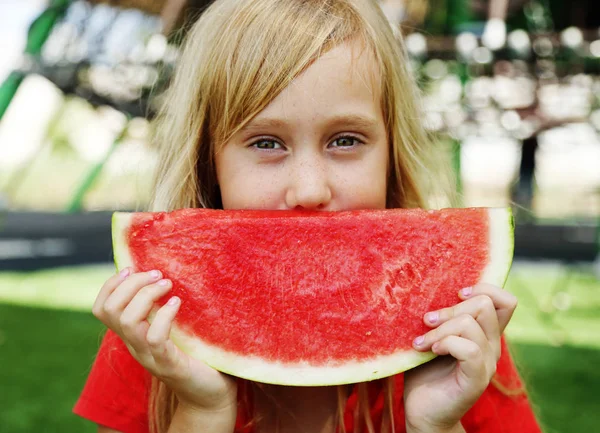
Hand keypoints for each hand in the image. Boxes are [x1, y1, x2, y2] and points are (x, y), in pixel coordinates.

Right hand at [92, 268, 237, 414]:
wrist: (209, 393)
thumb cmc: (195, 355)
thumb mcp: (173, 327)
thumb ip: (163, 308)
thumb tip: (164, 274)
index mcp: (132, 335)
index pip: (102, 309)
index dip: (110, 285)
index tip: (132, 268)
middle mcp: (134, 345)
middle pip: (111, 311)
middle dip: (130, 284)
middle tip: (158, 275)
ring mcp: (149, 356)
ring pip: (128, 321)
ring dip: (147, 295)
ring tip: (168, 285)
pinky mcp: (167, 364)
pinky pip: (155, 338)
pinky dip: (164, 315)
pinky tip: (177, 303)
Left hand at [404, 283, 517, 432]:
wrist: (423, 411)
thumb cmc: (425, 370)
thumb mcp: (434, 336)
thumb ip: (442, 316)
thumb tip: (428, 287)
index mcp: (485, 334)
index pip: (506, 300)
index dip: (485, 288)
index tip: (456, 294)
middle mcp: (492, 346)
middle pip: (485, 304)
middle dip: (450, 307)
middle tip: (426, 321)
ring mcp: (487, 363)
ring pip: (471, 324)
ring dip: (440, 328)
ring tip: (421, 342)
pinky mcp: (477, 379)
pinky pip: (469, 349)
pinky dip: (446, 343)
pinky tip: (430, 350)